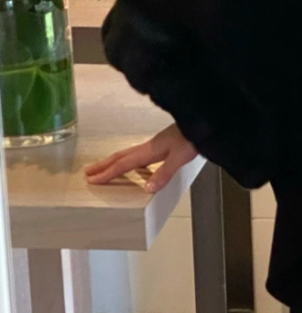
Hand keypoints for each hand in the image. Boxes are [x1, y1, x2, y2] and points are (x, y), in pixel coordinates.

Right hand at [83, 121, 197, 193]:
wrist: (204, 124)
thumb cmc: (192, 139)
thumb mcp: (179, 158)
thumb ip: (163, 173)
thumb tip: (146, 188)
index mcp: (149, 151)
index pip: (123, 164)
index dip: (108, 173)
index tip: (92, 180)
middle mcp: (147, 147)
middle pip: (120, 157)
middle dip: (103, 166)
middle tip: (87, 173)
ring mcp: (153, 145)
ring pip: (127, 154)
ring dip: (113, 162)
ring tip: (102, 168)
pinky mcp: (160, 145)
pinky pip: (137, 155)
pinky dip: (127, 160)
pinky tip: (131, 165)